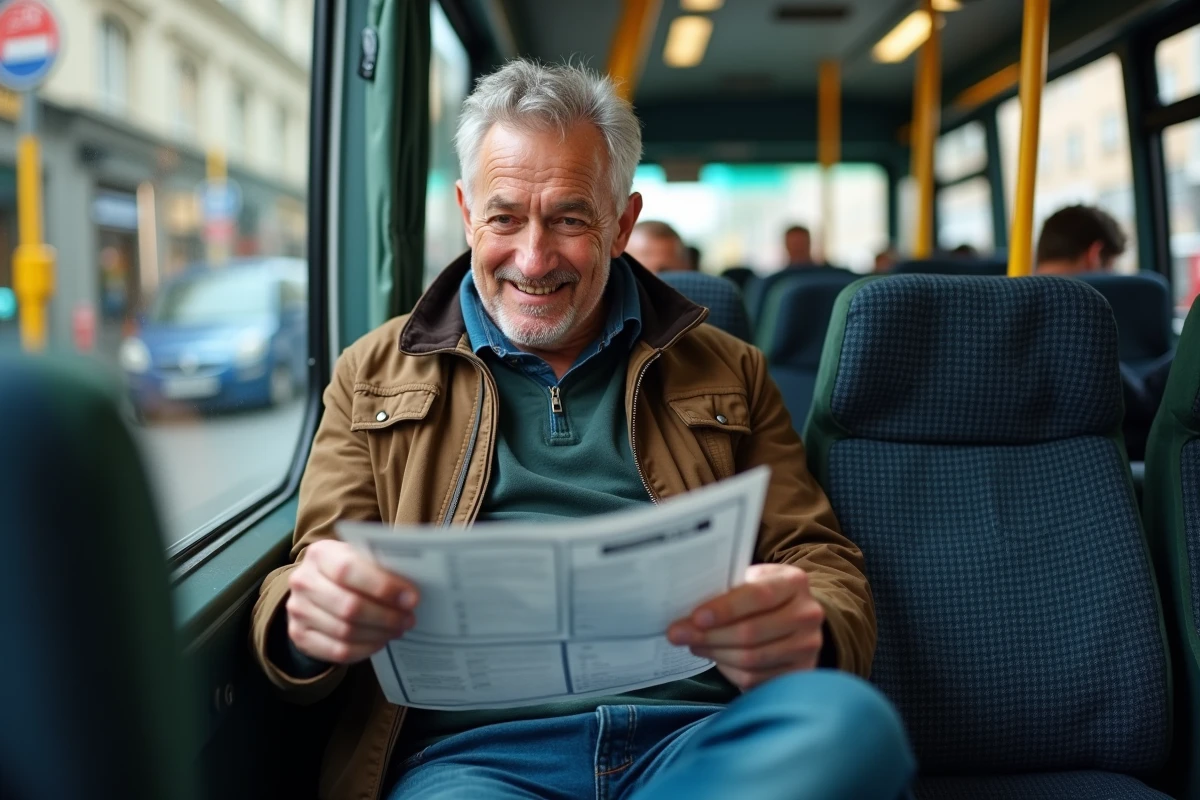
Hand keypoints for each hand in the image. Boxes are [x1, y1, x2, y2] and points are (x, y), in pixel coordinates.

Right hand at [286, 539, 419, 663]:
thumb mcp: (362, 558)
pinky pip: (337, 651)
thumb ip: (382, 566)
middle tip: (409, 619)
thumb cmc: (351, 570)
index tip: (411, 598)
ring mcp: (297, 610)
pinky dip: (365, 649)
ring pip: (345, 631)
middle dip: (385, 616)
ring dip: (378, 634)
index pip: (349, 570)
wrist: (316, 586)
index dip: (382, 586)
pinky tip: (380, 641)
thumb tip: (412, 589)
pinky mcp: (299, 636)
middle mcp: (303, 581)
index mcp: (320, 553)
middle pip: (348, 606)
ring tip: (398, 630)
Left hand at [667, 563, 824, 690]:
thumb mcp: (754, 578)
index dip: (725, 609)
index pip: (758, 596)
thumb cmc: (764, 594)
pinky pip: (756, 679)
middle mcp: (807, 615)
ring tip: (694, 644)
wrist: (798, 615)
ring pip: (751, 659)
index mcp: (795, 582)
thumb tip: (687, 603)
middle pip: (751, 632)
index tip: (695, 617)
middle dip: (709, 635)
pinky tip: (715, 658)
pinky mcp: (799, 673)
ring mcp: (807, 647)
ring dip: (715, 653)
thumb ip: (730, 586)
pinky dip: (729, 670)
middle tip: (677, 634)